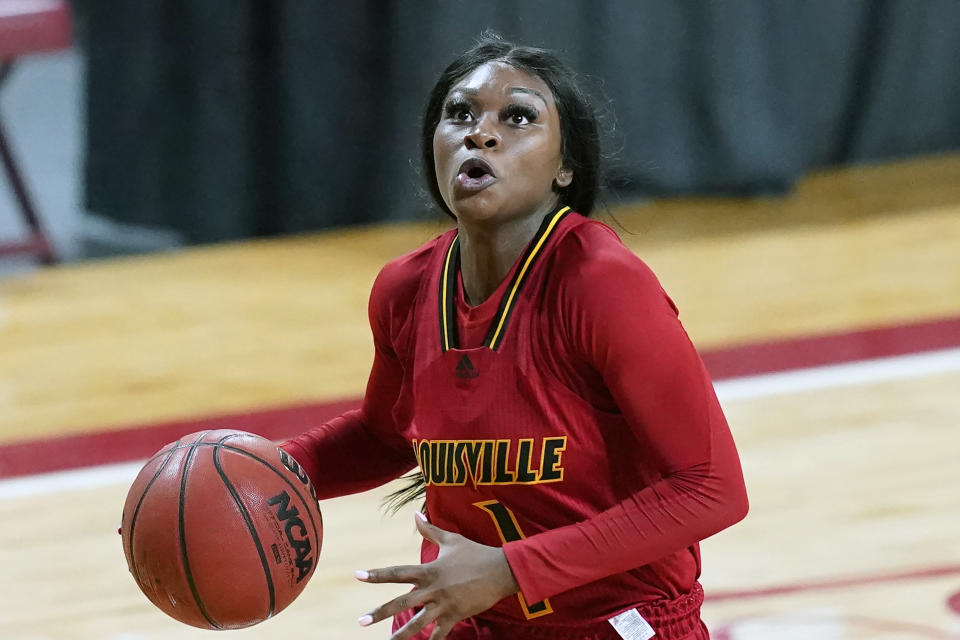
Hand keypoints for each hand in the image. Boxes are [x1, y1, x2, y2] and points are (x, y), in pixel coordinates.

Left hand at [355, 512, 519, 639]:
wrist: (501, 570)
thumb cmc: (475, 553)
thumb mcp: (452, 540)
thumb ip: (430, 530)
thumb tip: (415, 514)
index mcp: (429, 570)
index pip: (397, 572)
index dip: (377, 574)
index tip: (358, 575)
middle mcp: (433, 589)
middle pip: (401, 603)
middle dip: (379, 613)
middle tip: (361, 621)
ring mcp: (444, 604)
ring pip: (417, 623)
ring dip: (401, 635)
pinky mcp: (456, 615)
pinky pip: (440, 632)